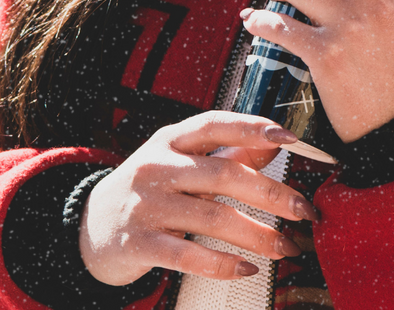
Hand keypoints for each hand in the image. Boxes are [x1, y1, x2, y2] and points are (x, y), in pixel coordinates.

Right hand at [79, 112, 319, 285]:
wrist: (90, 227)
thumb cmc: (149, 188)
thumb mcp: (179, 161)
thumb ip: (224, 153)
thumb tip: (272, 146)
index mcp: (170, 139)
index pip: (215, 124)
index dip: (252, 128)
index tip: (289, 138)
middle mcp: (156, 166)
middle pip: (223, 175)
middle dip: (271, 193)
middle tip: (303, 211)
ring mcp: (145, 205)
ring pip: (213, 218)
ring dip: (257, 235)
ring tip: (284, 246)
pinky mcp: (139, 243)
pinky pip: (189, 256)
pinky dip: (224, 264)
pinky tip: (248, 268)